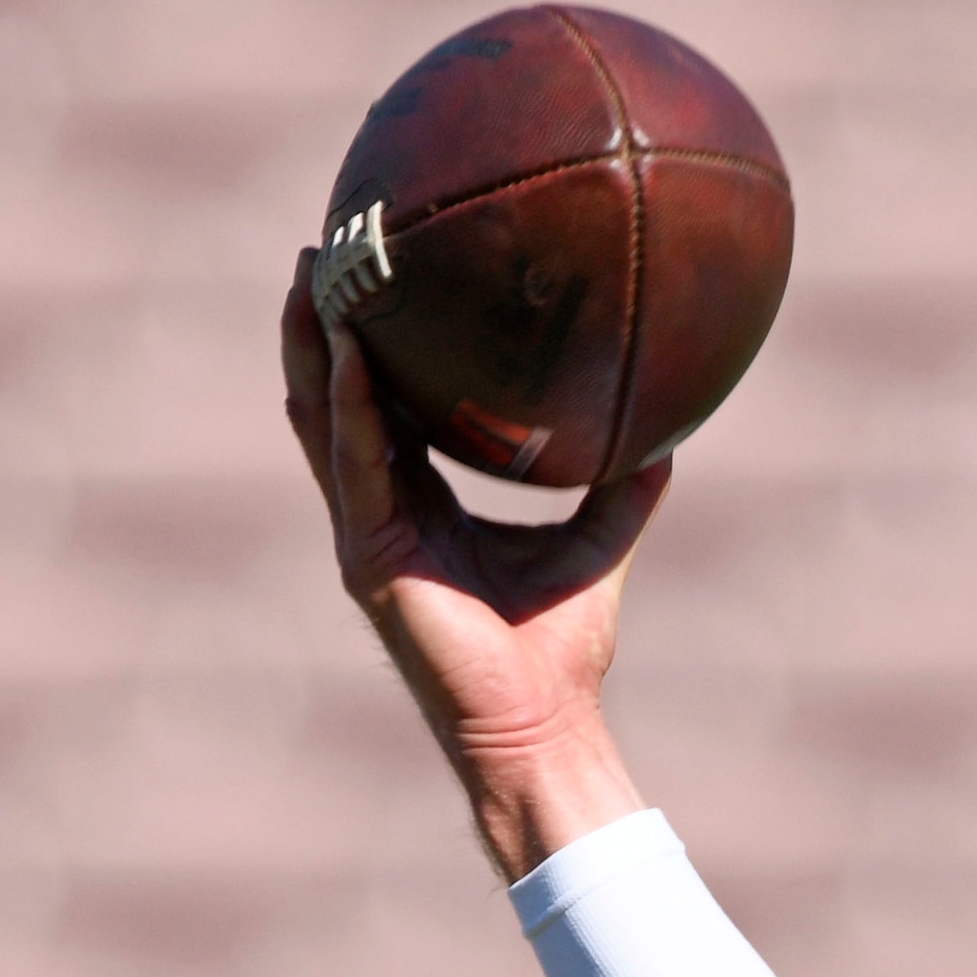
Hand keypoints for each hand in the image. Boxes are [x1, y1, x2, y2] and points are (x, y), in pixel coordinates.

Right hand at [280, 259, 666, 876]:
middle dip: (319, 327)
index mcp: (422, 504)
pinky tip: (350, 350)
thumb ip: (621, 490)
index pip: (385, 408)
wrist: (541, 723)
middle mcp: (382, 510)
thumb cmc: (561, 651)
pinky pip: (355, 460)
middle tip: (321, 252)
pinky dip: (352, 403)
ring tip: (308, 278)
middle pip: (335, 399)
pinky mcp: (369, 554)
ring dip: (311, 348)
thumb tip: (669, 439)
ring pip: (324, 419)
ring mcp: (367, 531)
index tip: (375, 280)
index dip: (373, 347)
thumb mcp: (597, 546)